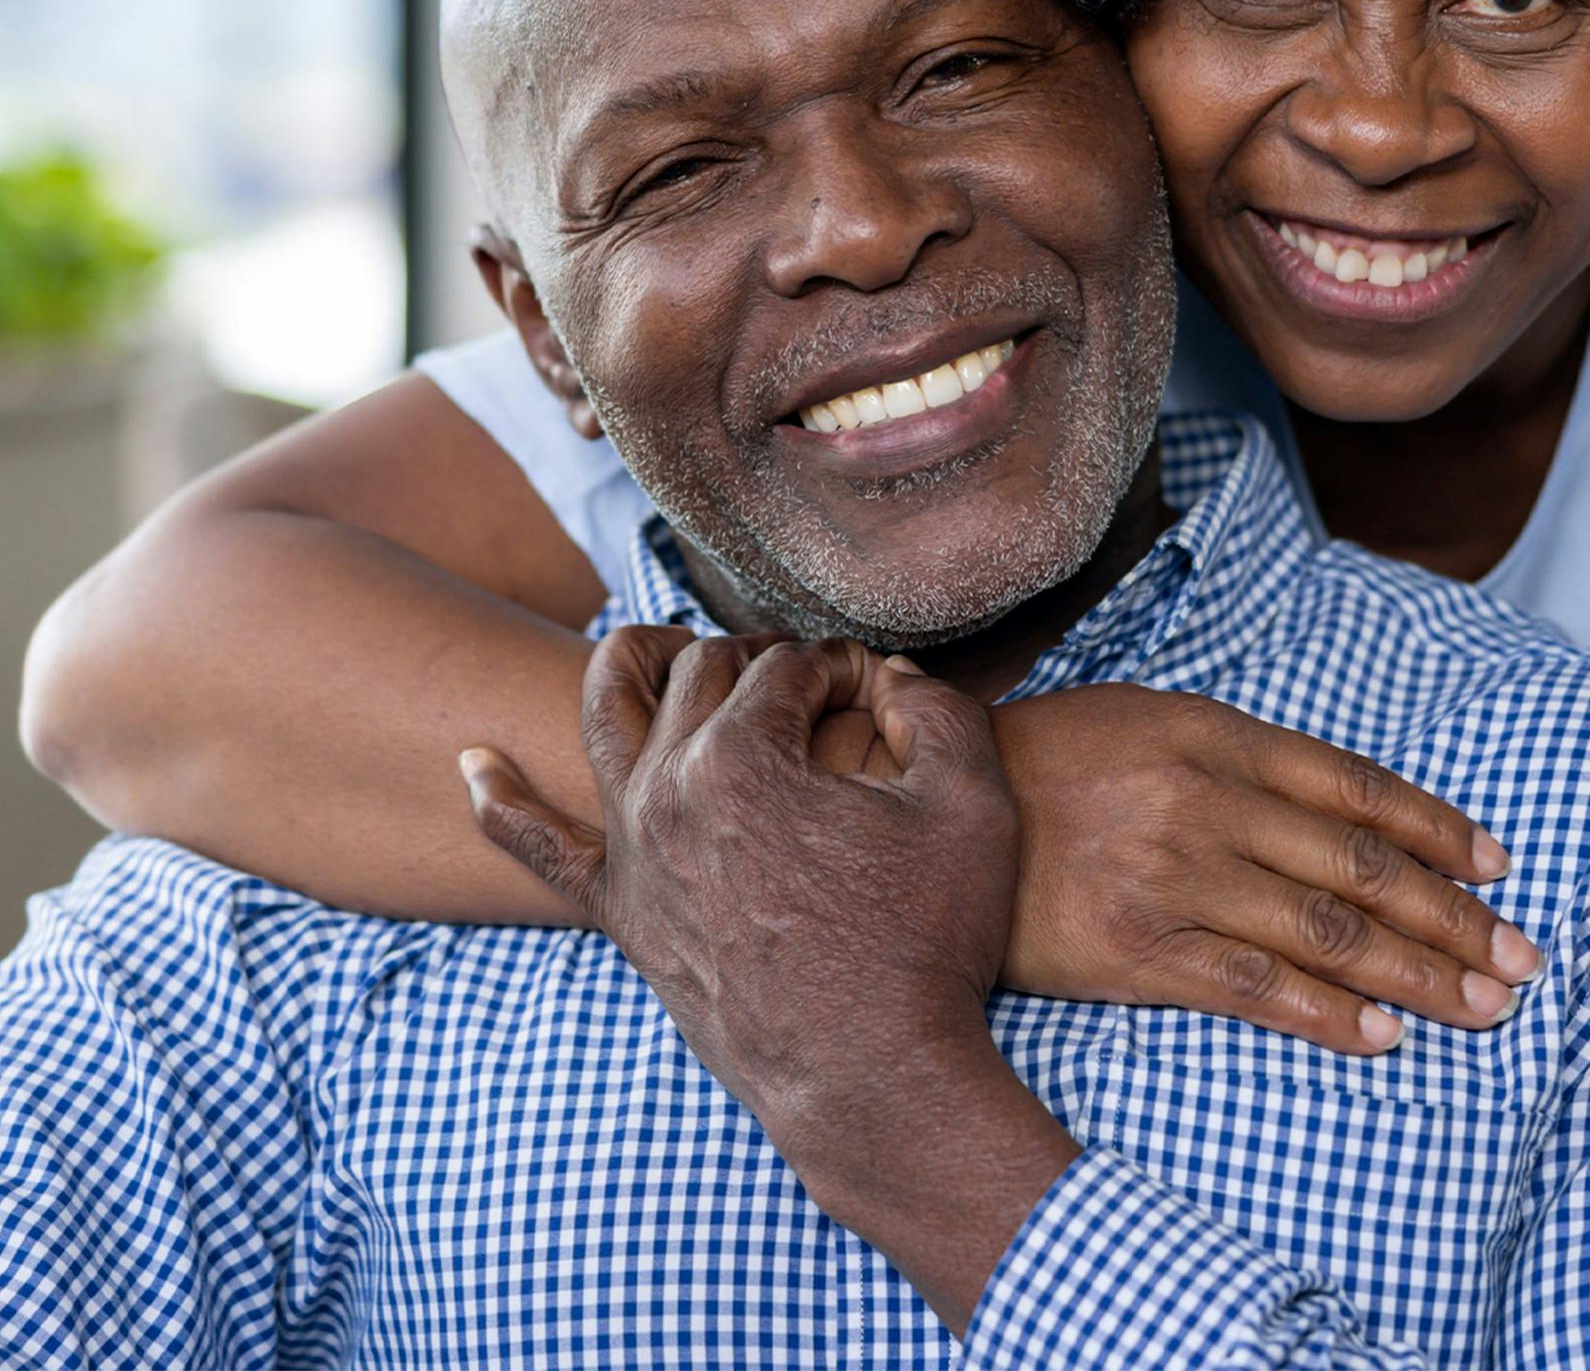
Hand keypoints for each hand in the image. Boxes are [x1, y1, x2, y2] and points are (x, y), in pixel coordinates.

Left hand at [459, 625, 1017, 1146]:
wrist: (875, 1084)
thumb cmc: (929, 942)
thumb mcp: (970, 802)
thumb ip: (937, 706)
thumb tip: (891, 671)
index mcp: (744, 756)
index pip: (789, 663)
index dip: (845, 665)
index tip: (883, 694)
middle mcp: (667, 790)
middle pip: (703, 670)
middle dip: (763, 659)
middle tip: (817, 688)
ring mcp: (633, 853)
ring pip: (608, 716)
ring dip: (636, 664)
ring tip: (671, 650)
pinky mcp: (621, 915)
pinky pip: (539, 849)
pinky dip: (500, 801)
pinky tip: (473, 763)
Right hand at [993, 684, 1539, 1048]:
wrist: (937, 809)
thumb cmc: (1055, 762)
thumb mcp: (1152, 722)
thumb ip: (1245, 759)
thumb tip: (1347, 810)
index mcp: (1216, 735)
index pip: (1358, 788)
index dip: (1438, 830)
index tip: (1498, 869)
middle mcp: (1205, 801)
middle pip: (1361, 867)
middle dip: (1454, 919)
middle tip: (1522, 960)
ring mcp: (1173, 877)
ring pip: (1325, 932)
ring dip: (1416, 977)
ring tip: (1482, 1006)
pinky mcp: (1135, 950)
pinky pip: (1252, 987)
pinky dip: (1326, 1015)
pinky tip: (1381, 1037)